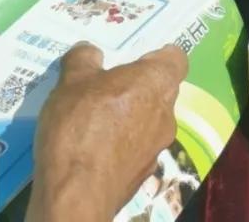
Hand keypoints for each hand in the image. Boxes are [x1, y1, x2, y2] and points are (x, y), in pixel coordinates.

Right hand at [28, 42, 186, 221]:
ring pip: (148, 121)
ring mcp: (157, 148)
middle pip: (160, 90)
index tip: (135, 58)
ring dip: (128, 117)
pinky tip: (93, 148)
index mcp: (158, 82)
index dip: (158, 55)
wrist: (77, 195)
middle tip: (106, 85)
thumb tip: (91, 52)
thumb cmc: (80, 126)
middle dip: (137, 86)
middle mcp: (167, 114)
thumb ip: (84, 59)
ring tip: (94, 119)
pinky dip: (121, 144)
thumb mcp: (72, 80)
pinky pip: (136, 148)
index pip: (176, 59)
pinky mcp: (143, 175)